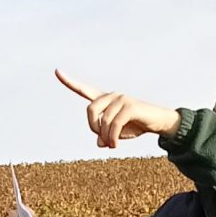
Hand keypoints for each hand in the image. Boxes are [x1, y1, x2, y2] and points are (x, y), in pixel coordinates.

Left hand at [57, 69, 179, 148]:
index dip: (69, 82)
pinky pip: (114, 124)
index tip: (57, 71)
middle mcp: (112, 96)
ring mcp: (121, 99)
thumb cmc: (136, 126)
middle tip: (103, 139)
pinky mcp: (130, 106)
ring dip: (105, 136)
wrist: (157, 122)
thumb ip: (105, 136)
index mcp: (105, 100)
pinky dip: (112, 137)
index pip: (84, 90)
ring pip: (103, 120)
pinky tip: (115, 145)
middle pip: (90, 109)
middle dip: (93, 127)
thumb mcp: (117, 134)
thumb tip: (99, 143)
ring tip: (112, 145)